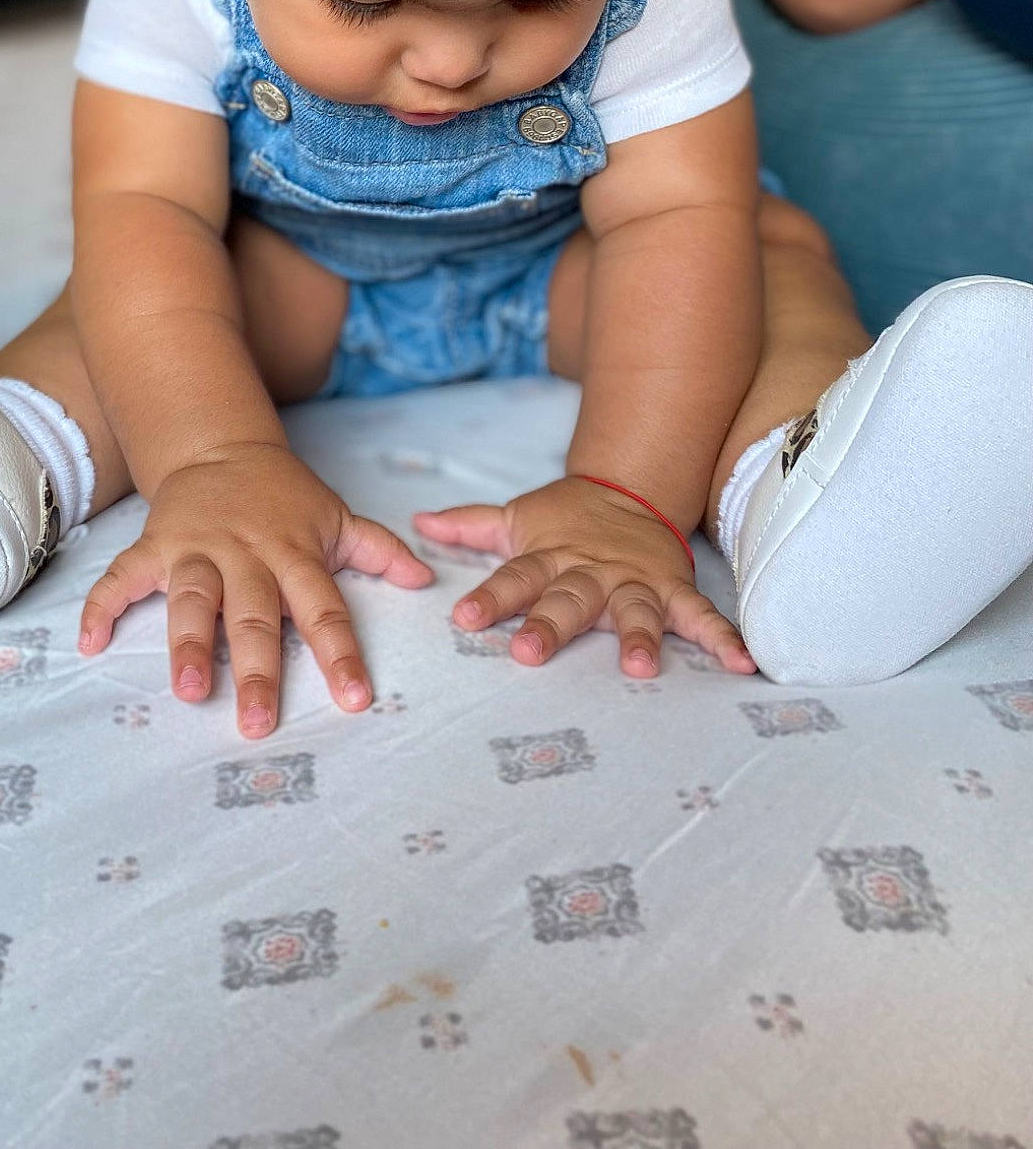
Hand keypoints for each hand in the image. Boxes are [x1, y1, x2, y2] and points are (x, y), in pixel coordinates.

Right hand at [79, 446, 433, 736]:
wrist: (219, 445)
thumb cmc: (283, 496)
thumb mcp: (335, 515)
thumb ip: (379, 549)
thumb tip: (426, 580)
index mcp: (294, 552)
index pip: (323, 607)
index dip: (340, 652)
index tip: (354, 697)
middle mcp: (246, 553)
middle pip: (253, 614)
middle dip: (256, 668)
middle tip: (257, 720)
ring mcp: (197, 549)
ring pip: (192, 598)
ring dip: (186, 643)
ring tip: (187, 689)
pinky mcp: (154, 545)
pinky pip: (123, 577)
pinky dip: (103, 606)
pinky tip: (90, 644)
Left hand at [414, 476, 754, 677]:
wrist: (630, 491)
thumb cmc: (567, 520)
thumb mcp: (518, 519)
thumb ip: (471, 527)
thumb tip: (418, 522)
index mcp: (551, 557)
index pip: (515, 578)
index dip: (491, 597)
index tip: (466, 619)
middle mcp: (592, 572)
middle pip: (569, 599)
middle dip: (550, 626)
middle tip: (529, 654)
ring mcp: (636, 582)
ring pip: (635, 611)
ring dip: (640, 638)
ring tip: (640, 669)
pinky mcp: (674, 591)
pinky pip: (701, 617)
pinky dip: (723, 639)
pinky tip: (742, 666)